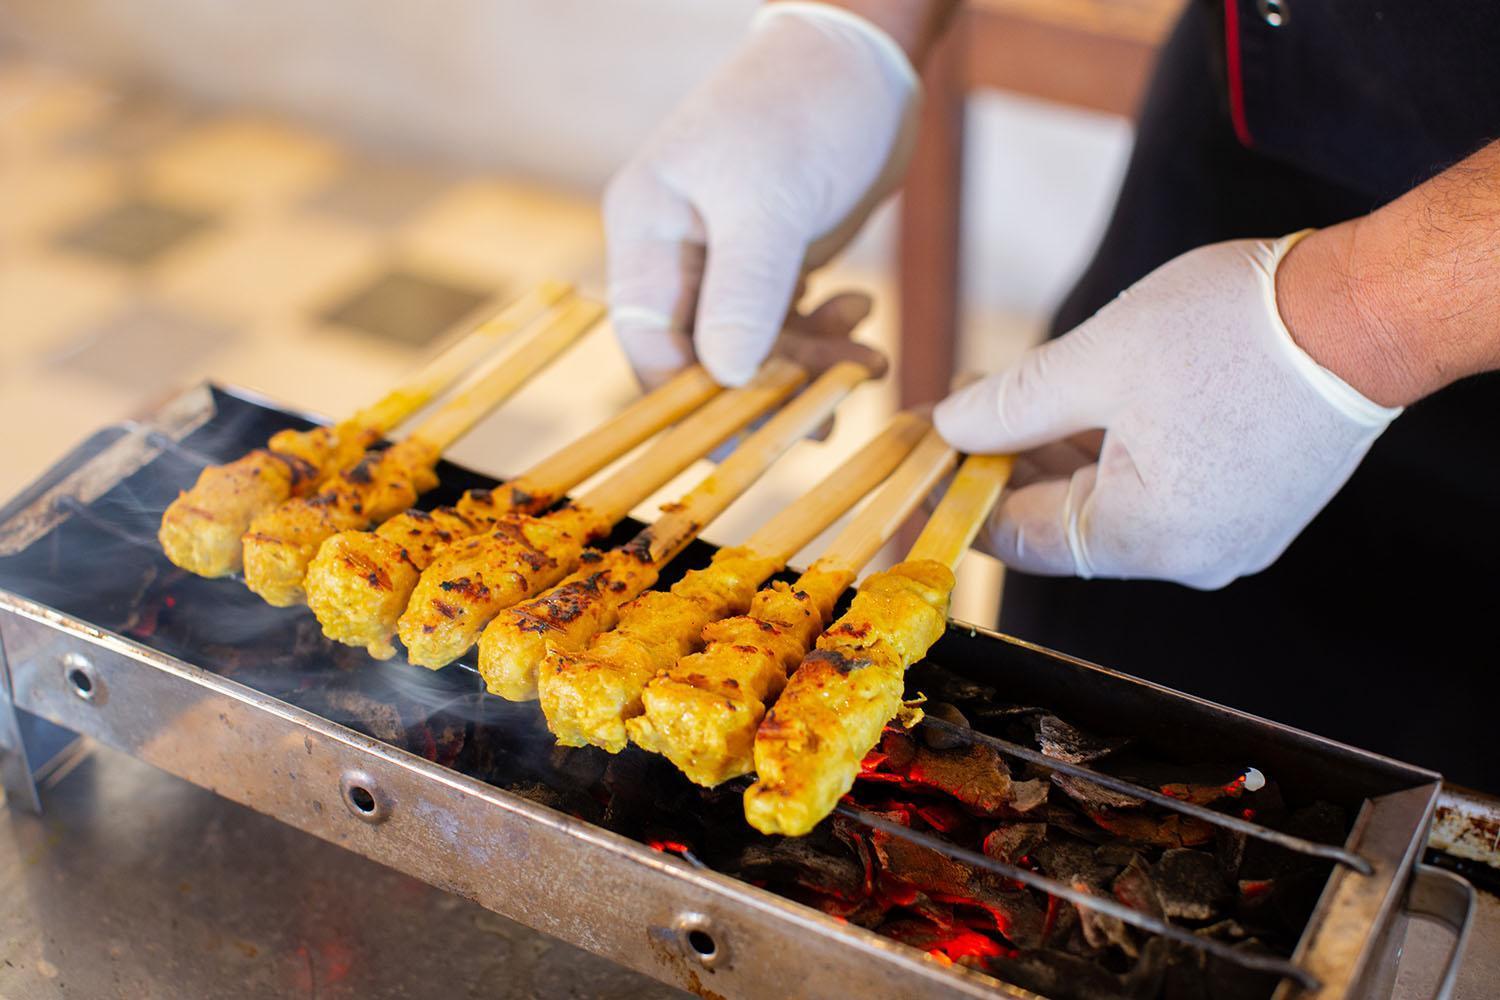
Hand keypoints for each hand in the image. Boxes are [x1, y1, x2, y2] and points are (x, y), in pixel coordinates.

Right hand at [604, 3, 918, 387]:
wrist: (865, 58)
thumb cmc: (806, 106)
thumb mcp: (772, 199)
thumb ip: (745, 290)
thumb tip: (726, 377)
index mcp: (648, 230)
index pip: (652, 346)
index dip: (699, 398)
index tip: (759, 429)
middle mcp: (674, 251)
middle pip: (703, 357)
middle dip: (768, 388)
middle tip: (833, 410)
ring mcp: (723, 259)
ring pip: (751, 349)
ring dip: (809, 366)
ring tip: (868, 363)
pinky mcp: (769, 262)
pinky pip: (786, 325)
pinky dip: (825, 337)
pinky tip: (863, 320)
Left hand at [934, 235, 1401, 589]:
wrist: (1370, 311)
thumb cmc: (1236, 328)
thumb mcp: (1098, 359)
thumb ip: (1010, 405)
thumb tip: (947, 428)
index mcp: (1147, 538)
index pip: (1017, 538)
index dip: (955, 496)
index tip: (913, 462)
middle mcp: (1189, 558)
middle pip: (1060, 524)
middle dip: (1000, 465)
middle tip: (951, 410)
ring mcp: (1226, 536)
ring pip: (1106, 504)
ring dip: (1049, 453)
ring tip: (998, 394)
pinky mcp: (1249, 507)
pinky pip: (1153, 491)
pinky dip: (1104, 453)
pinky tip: (1067, 406)